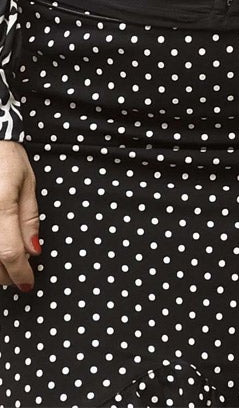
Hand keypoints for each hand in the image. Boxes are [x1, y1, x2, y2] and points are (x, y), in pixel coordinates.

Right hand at [0, 142, 36, 291]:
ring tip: (4, 265)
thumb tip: (33, 251)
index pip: (9, 253)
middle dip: (5, 275)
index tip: (28, 283)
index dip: (19, 273)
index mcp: (0, 205)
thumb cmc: (5, 158)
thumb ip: (28, 218)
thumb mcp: (26, 182)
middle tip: (18, 273)